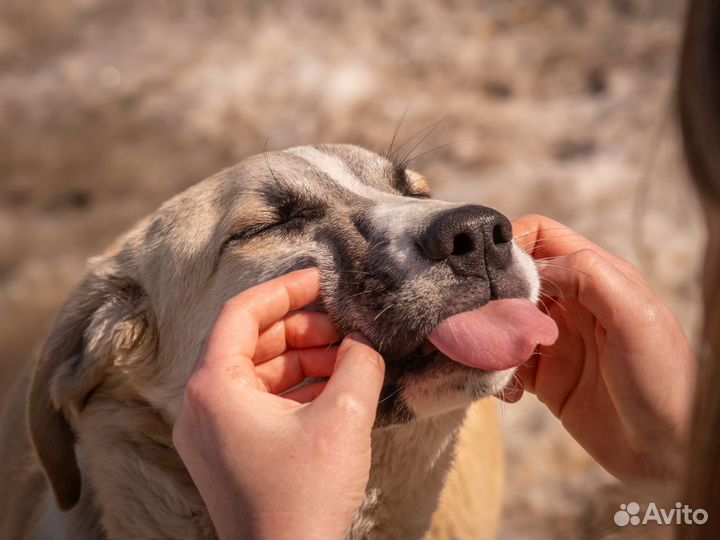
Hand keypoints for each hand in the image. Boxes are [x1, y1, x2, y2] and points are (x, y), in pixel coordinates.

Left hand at [172, 268, 384, 539]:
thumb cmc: (304, 499)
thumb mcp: (343, 418)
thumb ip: (360, 363)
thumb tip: (365, 342)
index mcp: (213, 387)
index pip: (241, 313)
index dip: (284, 290)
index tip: (321, 280)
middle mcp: (201, 406)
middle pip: (252, 341)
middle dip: (302, 328)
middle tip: (346, 327)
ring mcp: (212, 432)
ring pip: (259, 372)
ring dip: (304, 359)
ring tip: (349, 358)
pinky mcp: (229, 453)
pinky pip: (261, 402)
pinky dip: (297, 389)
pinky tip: (336, 388)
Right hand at [512, 215, 696, 483]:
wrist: (667, 454)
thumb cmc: (664, 381)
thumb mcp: (636, 316)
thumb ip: (588, 276)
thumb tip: (531, 268)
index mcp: (595, 277)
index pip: (541, 237)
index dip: (511, 244)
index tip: (491, 269)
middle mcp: (571, 303)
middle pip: (512, 277)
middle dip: (491, 294)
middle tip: (486, 320)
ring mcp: (554, 340)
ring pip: (501, 320)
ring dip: (489, 336)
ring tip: (495, 358)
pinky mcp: (542, 378)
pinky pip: (502, 362)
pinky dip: (493, 372)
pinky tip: (508, 391)